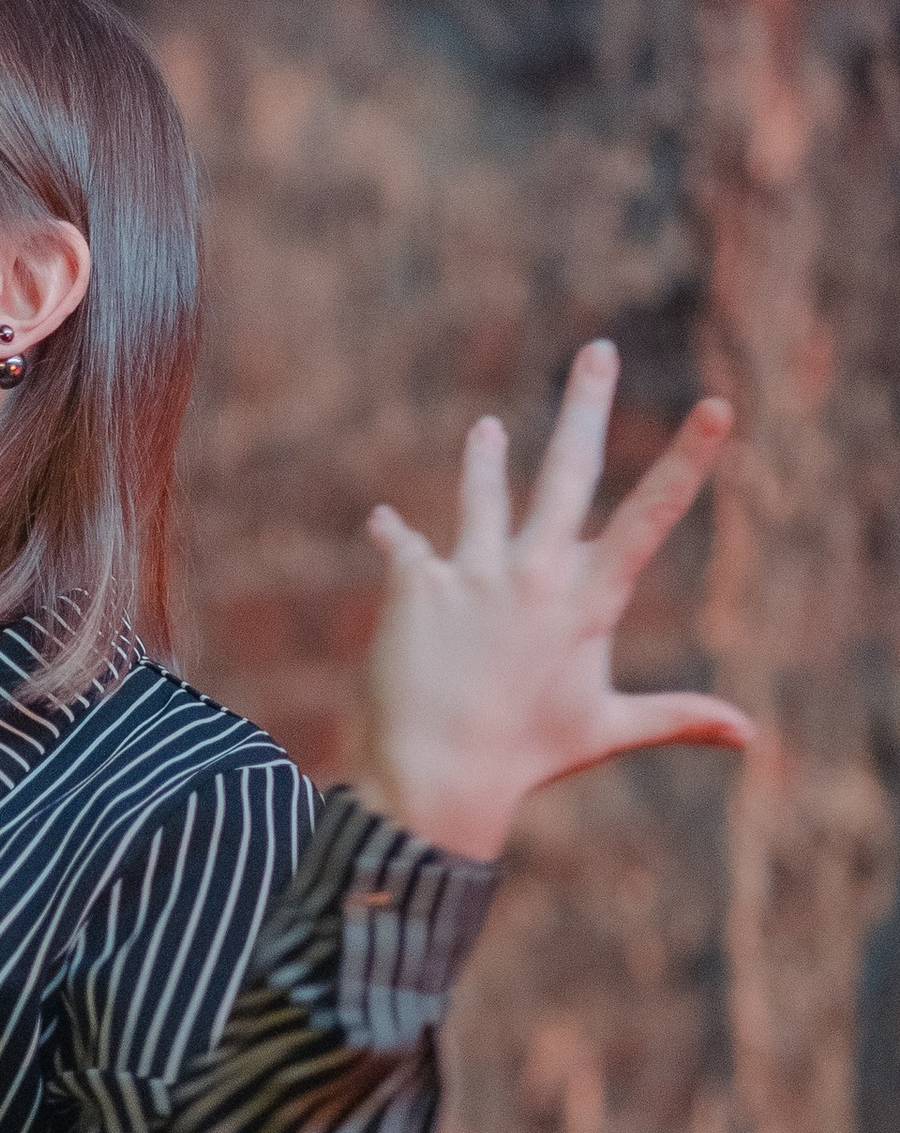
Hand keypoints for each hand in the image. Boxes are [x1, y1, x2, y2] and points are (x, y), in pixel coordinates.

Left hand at [350, 341, 751, 863]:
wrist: (438, 781)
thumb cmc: (526, 758)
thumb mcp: (606, 729)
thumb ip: (676, 716)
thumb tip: (749, 735)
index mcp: (589, 601)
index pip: (650, 517)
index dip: (686, 459)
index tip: (715, 406)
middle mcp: (536, 574)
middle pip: (568, 473)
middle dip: (588, 407)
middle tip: (599, 350)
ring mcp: (475, 573)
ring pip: (485, 494)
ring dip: (487, 460)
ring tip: (490, 430)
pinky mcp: (418, 583)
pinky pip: (406, 546)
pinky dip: (395, 538)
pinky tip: (383, 525)